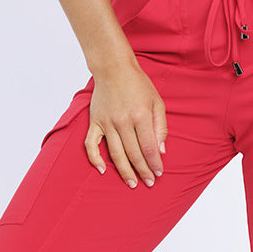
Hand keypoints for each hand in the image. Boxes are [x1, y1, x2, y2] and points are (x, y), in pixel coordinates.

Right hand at [85, 63, 166, 187]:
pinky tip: (102, 170)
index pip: (149, 148)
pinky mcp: (95, 122)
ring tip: (132, 183)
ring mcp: (107, 123)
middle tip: (149, 183)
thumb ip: (161, 127)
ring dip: (124, 171)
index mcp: (141, 116)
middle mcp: (123, 121)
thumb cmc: (138, 84)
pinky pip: (91, 145)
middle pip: (134, 154)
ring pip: (116, 154)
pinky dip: (95, 159)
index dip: (154, 163)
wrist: (113, 68)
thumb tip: (161, 150)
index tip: (158, 174)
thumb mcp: (157, 102)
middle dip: (143, 171)